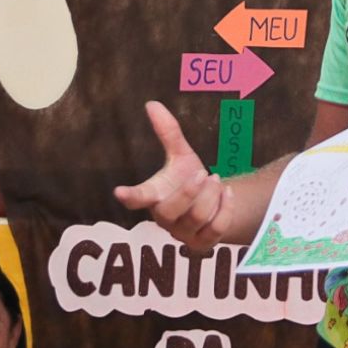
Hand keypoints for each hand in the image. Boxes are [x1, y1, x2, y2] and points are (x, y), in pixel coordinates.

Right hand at [114, 101, 233, 250]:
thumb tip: (152, 103)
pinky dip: (225, 209)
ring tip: (216, 180)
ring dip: (210, 197)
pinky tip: (228, 193)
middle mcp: (164, 218)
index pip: (138, 199)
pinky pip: (215, 229)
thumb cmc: (186, 178)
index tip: (119, 192)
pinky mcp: (203, 243)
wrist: (212, 204)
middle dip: (188, 192)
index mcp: (154, 196)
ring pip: (195, 219)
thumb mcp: (181, 155)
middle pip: (169, 211)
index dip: (130, 196)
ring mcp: (183, 233)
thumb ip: (168, 132)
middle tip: (204, 173)